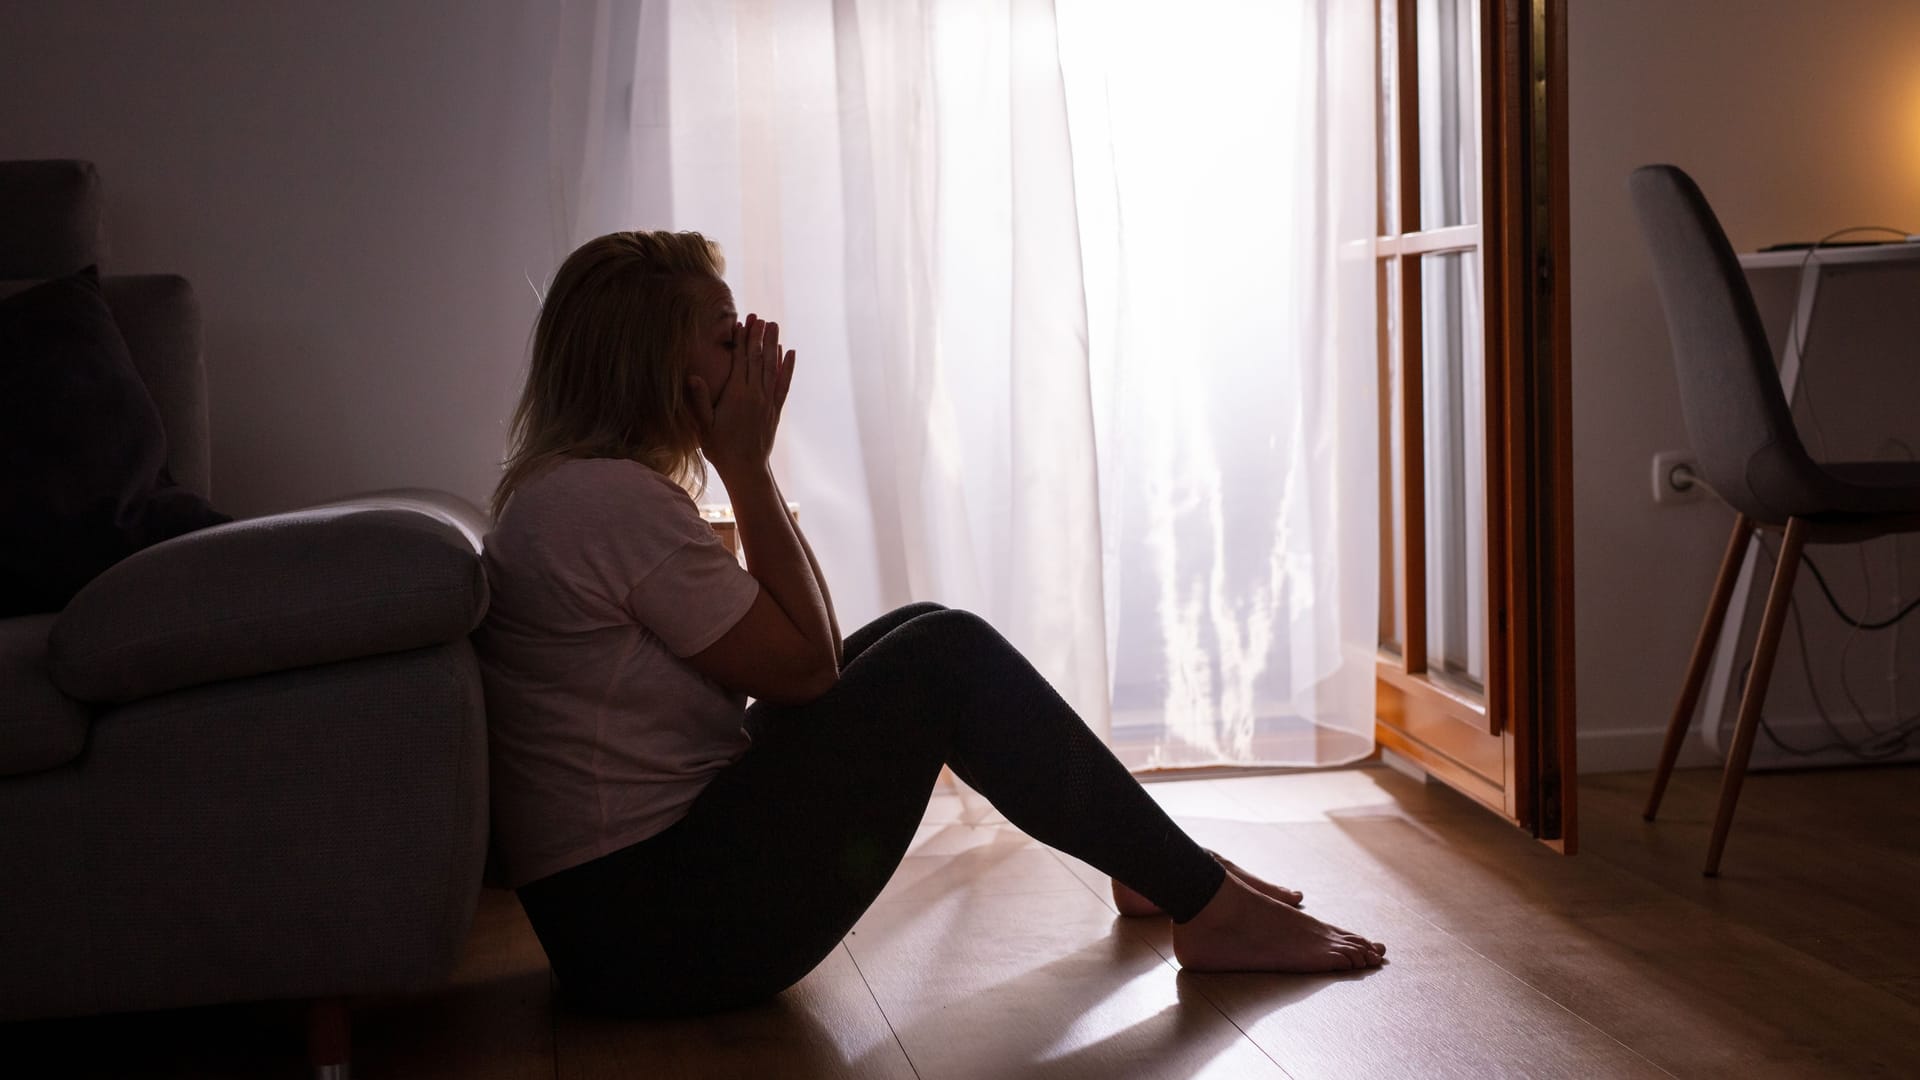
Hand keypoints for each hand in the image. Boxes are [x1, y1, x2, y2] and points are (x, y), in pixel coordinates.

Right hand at [687, 314, 794, 480]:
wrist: (746, 469)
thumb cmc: (720, 448)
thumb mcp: (704, 426)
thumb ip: (700, 401)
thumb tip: (693, 376)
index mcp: (737, 395)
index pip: (740, 360)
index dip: (741, 340)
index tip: (741, 322)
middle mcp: (755, 394)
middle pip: (757, 358)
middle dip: (757, 336)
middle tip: (758, 316)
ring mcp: (768, 401)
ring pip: (771, 367)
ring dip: (773, 345)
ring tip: (773, 325)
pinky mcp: (775, 410)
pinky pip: (783, 384)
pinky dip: (787, 367)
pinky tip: (790, 353)